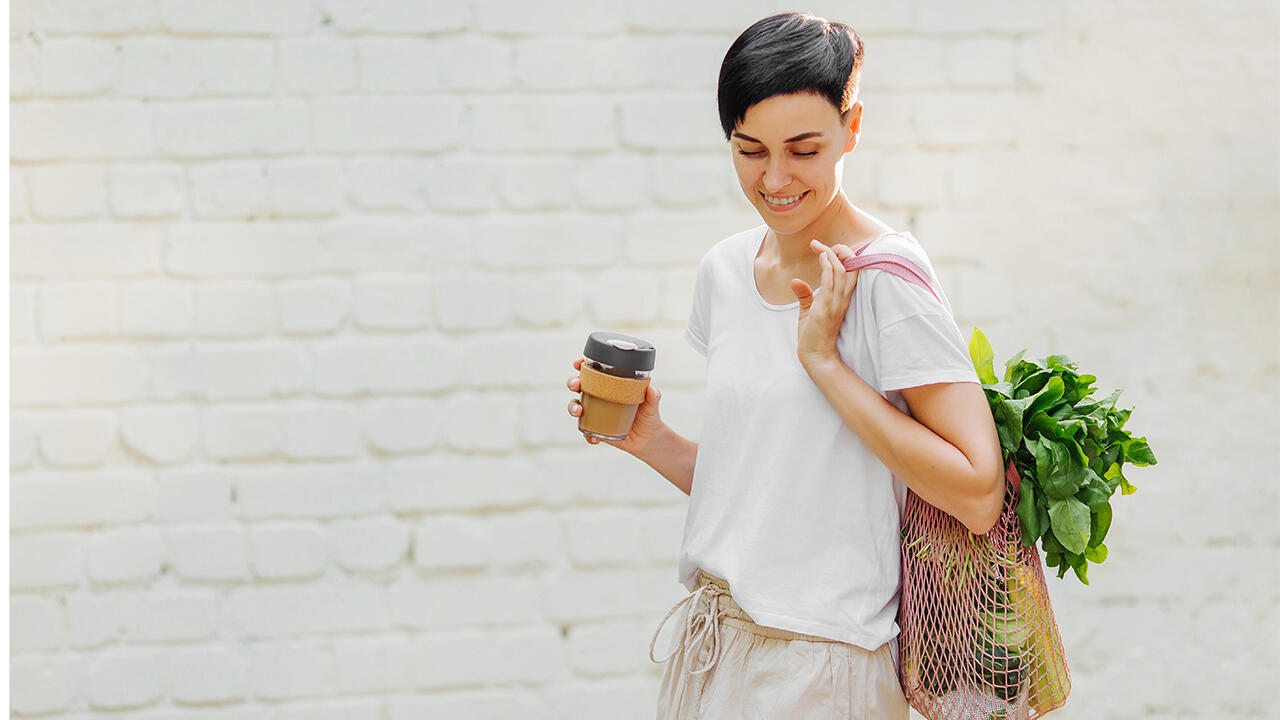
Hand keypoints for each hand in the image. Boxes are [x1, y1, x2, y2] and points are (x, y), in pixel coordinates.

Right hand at [566, 355, 665, 454]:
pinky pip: (586, 431)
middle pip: (578, 385)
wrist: (648, 438)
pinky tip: (595, 439)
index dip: (582, 365)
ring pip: (576, 406)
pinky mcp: (596, 428)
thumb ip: (653, 398)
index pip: (592, 371)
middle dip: (573, 382)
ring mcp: (595, 412)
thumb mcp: (651, 405)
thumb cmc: (648, 415)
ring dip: (573, 407)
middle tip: (577, 385)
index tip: (579, 363)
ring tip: (579, 411)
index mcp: (609, 385)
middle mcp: (599, 396)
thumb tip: (652, 390)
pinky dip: (587, 435)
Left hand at [791, 239, 857, 369]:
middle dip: (838, 250)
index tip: (821, 248)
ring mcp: (836, 303)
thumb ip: (805, 295)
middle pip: (850, 267)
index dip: (840, 256)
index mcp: (841, 298)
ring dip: (831, 256)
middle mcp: (842, 299)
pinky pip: (832, 283)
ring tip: (819, 248)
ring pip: (842, 272)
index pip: (849, 270)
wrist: (816, 356)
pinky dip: (828, 268)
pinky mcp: (827, 309)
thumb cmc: (813, 335)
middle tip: (819, 244)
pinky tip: (822, 258)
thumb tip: (796, 280)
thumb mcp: (808, 311)